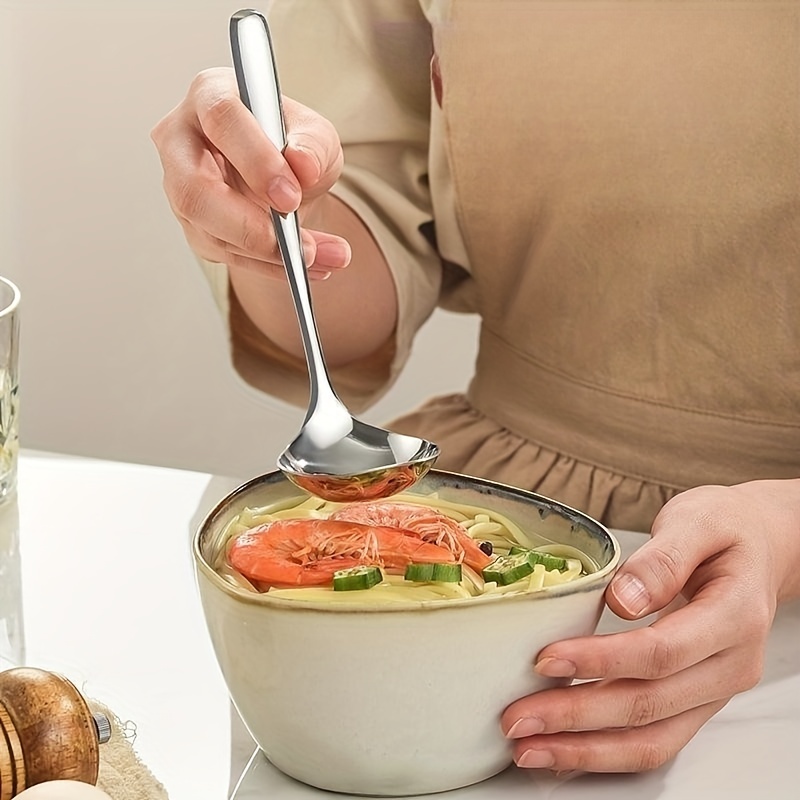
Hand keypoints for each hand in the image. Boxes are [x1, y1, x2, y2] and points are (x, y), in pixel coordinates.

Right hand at [150, 67, 349, 279]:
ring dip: (269, 255)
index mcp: (211, 96)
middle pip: (195, 189)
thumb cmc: (291, 144)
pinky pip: (227, 254)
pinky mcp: (194, 226)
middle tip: (297, 245)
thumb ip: (313, 146)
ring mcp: (181, 187)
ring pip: (209, 231)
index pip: (221, 119)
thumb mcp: (316, 135)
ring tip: (320, 259)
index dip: (255, 160)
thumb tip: (303, 166)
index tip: (290, 195)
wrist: (285, 178)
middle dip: (249, 225)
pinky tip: (306, 268)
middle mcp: (182, 140)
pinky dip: (270, 267)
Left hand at [501, 478, 799, 772]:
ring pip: (652, 740)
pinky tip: (562, 748)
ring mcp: (714, 691)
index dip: (600, 661)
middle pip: (649, 705)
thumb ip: (663, 559)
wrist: (760, 548)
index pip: (661, 652)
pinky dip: (605, 751)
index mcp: (733, 617)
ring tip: (528, 749)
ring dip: (586, 749)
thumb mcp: (698, 522)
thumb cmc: (726, 530)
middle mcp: (729, 666)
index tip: (546, 660)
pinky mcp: (695, 702)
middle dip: (577, 717)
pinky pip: (654, 741)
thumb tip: (624, 599)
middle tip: (517, 719)